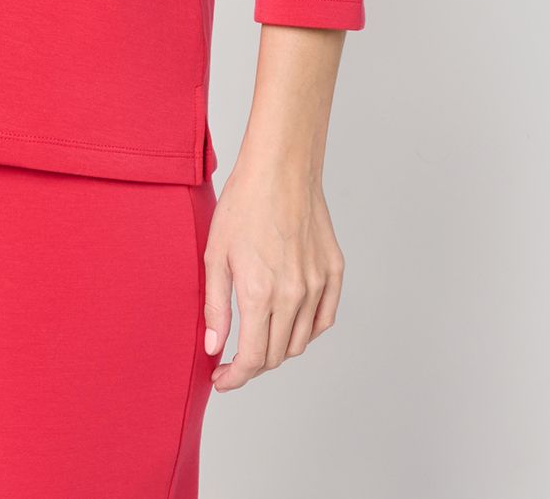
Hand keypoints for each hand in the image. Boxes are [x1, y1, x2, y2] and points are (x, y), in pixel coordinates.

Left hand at [202, 160, 344, 390]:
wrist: (281, 169)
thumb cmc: (244, 204)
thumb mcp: (215, 255)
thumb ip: (215, 307)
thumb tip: (214, 348)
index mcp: (260, 293)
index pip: (252, 358)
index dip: (235, 377)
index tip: (221, 380)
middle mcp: (294, 295)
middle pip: (277, 355)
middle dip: (253, 365)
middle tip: (234, 359)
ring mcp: (318, 284)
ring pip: (302, 341)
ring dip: (279, 349)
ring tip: (259, 338)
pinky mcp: (334, 272)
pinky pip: (324, 319)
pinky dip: (308, 330)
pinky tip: (290, 322)